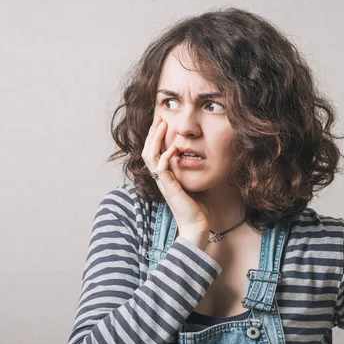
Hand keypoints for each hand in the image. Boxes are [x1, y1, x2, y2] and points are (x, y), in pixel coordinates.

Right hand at [141, 115, 210, 248]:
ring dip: (155, 139)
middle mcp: (160, 179)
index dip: (155, 137)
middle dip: (152, 133)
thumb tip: (194, 156)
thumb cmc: (196, 208)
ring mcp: (163, 184)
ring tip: (162, 125)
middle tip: (159, 117)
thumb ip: (188, 170)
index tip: (161, 122)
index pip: (153, 153)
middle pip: (147, 151)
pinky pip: (162, 168)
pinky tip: (174, 147)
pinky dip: (166, 156)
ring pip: (150, 157)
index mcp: (164, 177)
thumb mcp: (191, 183)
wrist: (196, 226)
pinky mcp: (170, 189)